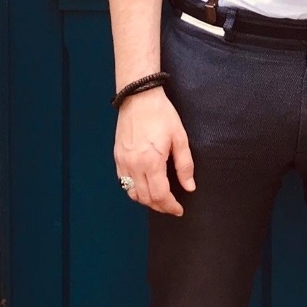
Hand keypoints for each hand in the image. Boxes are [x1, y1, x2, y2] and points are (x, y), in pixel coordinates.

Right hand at [114, 86, 194, 214]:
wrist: (139, 97)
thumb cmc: (161, 114)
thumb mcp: (179, 137)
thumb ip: (185, 164)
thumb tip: (189, 186)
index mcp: (151, 162)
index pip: (160, 196)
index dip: (170, 206)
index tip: (179, 209)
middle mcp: (134, 166)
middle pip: (146, 198)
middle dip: (160, 206)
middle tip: (171, 206)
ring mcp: (123, 162)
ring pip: (132, 193)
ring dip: (146, 200)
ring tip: (159, 198)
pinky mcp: (117, 157)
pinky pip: (123, 182)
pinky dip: (133, 190)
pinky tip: (143, 186)